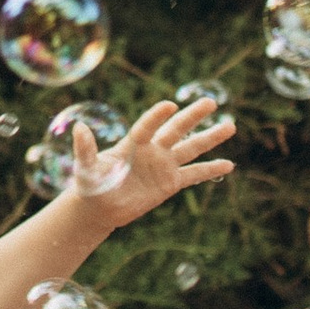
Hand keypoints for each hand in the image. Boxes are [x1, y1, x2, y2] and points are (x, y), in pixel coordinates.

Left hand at [71, 96, 236, 229]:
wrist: (101, 206)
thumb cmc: (91, 184)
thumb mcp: (86, 169)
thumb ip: (85, 149)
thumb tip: (79, 127)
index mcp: (132, 144)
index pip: (147, 127)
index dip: (157, 117)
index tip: (170, 105)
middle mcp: (152, 150)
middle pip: (176, 129)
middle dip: (193, 116)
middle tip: (211, 102)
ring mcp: (164, 165)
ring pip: (191, 148)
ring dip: (210, 137)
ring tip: (231, 126)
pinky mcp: (170, 182)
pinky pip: (194, 175)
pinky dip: (211, 170)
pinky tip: (229, 165)